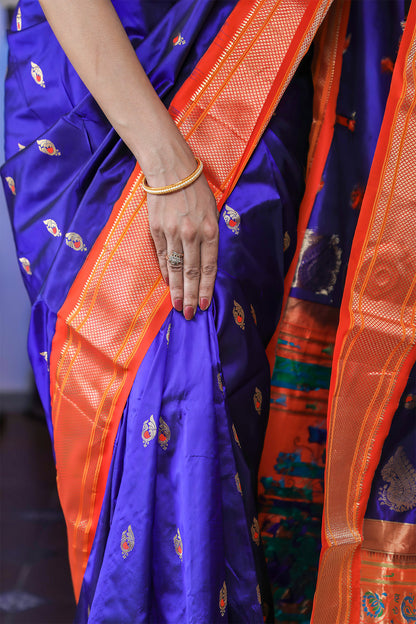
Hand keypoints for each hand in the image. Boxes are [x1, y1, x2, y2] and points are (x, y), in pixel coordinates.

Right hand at [147, 172, 218, 319]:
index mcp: (209, 230)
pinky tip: (169, 284)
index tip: (205, 304)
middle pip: (192, 273)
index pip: (209, 267)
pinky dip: (166, 272)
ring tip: (177, 306)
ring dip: (177, 290)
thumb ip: (210, 236)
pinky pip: (163, 257)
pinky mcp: (157, 230)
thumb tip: (205, 261)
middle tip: (190, 314)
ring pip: (176, 268)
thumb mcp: (212, 210)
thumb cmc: (196, 190)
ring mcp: (173, 233)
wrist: (170, 170)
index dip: (207, 288)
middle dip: (191, 296)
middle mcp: (192, 234)